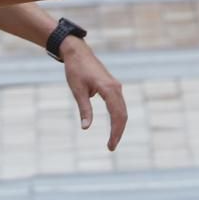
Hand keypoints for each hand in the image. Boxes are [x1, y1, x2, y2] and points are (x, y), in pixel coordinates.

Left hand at [60, 36, 126, 150]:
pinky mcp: (112, 86)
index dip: (115, 132)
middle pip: (123, 114)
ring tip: (112, 141)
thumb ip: (84, 109)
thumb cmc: (76, 70)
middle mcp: (116, 87)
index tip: (110, 146)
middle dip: (118, 132)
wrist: (77, 52)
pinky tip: (113, 127)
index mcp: (109, 88)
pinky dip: (118, 117)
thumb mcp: (77, 91)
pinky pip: (119, 105)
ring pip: (122, 110)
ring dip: (119, 126)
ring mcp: (116, 87)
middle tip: (111, 147)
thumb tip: (86, 127)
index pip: (117, 115)